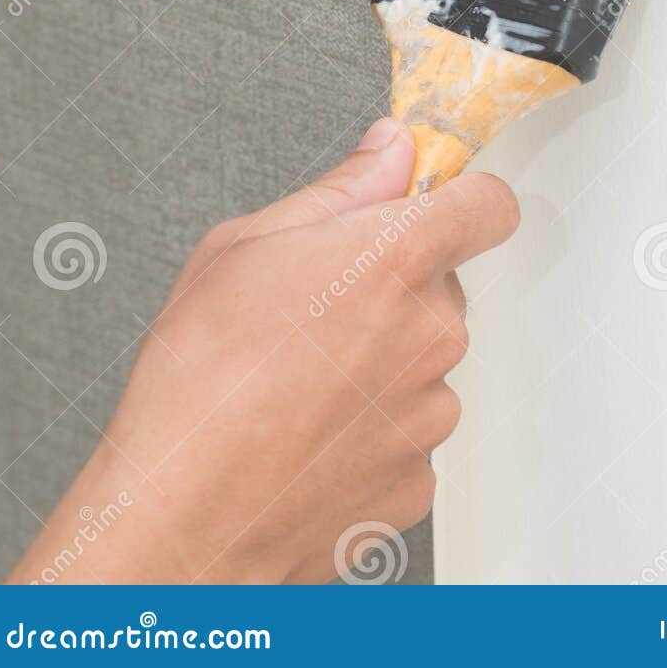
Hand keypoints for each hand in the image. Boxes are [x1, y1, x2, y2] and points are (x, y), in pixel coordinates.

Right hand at [6, 120, 517, 584]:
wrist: (180, 516)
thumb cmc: (198, 384)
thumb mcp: (244, 245)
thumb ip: (340, 189)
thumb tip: (389, 150)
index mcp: (394, 261)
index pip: (487, 205)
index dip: (461, 201)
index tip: (432, 207)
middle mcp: (429, 335)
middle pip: (442, 289)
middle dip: (394, 290)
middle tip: (316, 311)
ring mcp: (428, 414)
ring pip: (423, 366)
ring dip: (380, 367)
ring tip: (297, 385)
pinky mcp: (417, 481)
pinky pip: (406, 436)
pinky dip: (369, 434)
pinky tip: (306, 437)